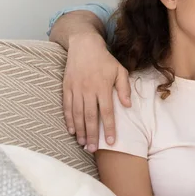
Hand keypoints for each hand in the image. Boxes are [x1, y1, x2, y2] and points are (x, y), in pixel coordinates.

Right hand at [63, 33, 130, 151]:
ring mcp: (76, 89)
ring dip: (80, 130)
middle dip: (92, 135)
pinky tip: (71, 130)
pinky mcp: (67, 88)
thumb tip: (128, 106)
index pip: (107, 112)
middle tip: (92, 150)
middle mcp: (88, 90)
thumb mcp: (120, 70)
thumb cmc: (105, 60)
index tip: (111, 142)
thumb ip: (124, 88)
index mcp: (103, 87)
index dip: (109, 128)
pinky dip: (68, 120)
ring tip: (82, 143)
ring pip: (77, 114)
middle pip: (90, 117)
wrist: (84, 46)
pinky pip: (67, 107)